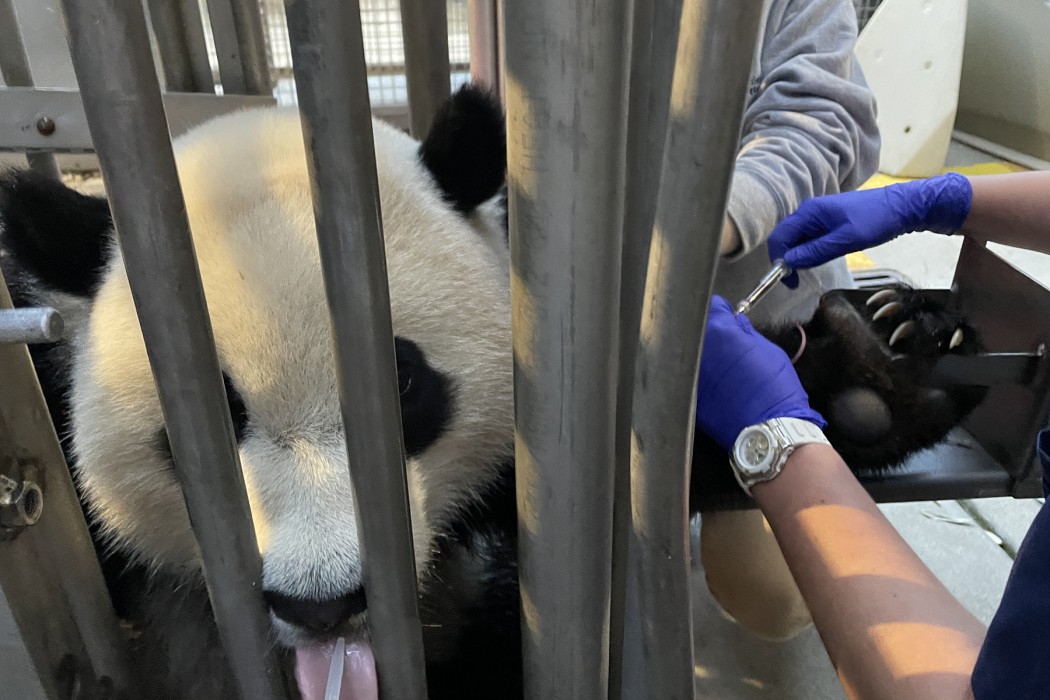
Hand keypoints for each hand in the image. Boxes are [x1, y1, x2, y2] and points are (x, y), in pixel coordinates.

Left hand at [696, 296, 824, 449]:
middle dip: (711, 334)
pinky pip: (690, 379)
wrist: (767, 430)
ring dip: (703, 357)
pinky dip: (700, 379)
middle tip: (727, 345)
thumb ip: (747, 333)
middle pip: (698, 331)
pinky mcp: (688, 396)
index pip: (713, 306)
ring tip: (722, 368)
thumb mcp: (768, 350)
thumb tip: (736, 323)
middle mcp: (697, 349)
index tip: (730, 320)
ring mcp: (690, 374)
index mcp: (718, 332)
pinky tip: (717, 388)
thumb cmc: (775, 388)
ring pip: (691, 355)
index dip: (724, 313)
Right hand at [768, 172, 972, 287]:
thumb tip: (789, 262)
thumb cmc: (876, 220)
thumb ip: (815, 251)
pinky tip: (820, 259)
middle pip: (787, 238)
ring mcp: (820, 215)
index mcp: (810, 212)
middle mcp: (810, 211)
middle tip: (798, 281)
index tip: (789, 280)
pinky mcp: (829, 221)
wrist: (904, 206)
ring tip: (809, 272)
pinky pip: (811, 237)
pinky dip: (810, 251)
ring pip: (799, 239)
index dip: (779, 259)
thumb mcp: (846, 240)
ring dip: (799, 256)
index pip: (780, 237)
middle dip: (787, 259)